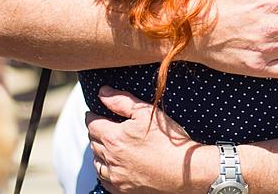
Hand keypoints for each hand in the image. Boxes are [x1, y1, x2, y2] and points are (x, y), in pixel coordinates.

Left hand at [88, 87, 212, 193]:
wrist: (185, 172)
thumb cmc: (169, 140)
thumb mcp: (147, 113)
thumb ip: (122, 101)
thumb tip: (103, 92)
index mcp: (114, 138)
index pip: (92, 124)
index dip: (92, 116)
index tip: (93, 114)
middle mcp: (111, 159)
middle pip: (93, 143)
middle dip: (96, 133)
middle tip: (102, 127)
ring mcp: (116, 177)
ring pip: (97, 163)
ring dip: (99, 153)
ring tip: (106, 146)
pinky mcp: (123, 191)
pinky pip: (104, 180)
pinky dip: (105, 171)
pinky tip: (113, 166)